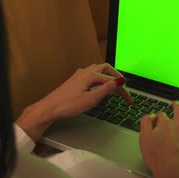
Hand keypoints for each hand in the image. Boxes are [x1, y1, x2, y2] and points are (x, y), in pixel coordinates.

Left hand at [16, 63, 132, 140]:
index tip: (129, 99)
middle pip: (105, 68)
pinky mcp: (74, 81)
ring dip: (108, 76)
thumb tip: (119, 81)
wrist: (49, 108)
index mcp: (90, 75)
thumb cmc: (68, 105)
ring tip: (114, 85)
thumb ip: (106, 89)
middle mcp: (85, 72)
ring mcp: (78, 75)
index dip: (122, 90)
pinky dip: (100, 78)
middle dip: (116, 76)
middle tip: (124, 87)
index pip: (111, 79)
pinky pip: (91, 74)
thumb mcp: (91, 99)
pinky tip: (99, 86)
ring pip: (98, 70)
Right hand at [139, 100, 178, 177]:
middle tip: (177, 103)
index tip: (157, 120)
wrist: (174, 171)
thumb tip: (150, 116)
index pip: (162, 115)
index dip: (158, 116)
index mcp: (165, 124)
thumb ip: (145, 123)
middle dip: (177, 105)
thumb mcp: (144, 139)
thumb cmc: (159, 158)